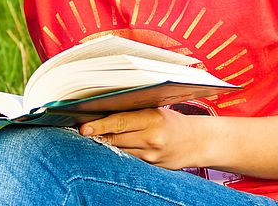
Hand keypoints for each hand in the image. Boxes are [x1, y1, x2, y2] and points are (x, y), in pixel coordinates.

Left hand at [79, 108, 207, 169]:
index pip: (119, 121)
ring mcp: (151, 156)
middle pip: (116, 139)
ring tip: (92, 139)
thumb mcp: (155, 110)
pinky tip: (108, 150)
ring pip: (119, 151)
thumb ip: (133, 111)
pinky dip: (117, 154)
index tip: (84, 128)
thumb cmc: (172, 121)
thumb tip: (104, 110)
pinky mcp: (151, 167)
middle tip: (82, 132)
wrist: (195, 142)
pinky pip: (128, 160)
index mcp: (152, 118)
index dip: (99, 125)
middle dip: (98, 136)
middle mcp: (151, 138)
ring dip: (105, 146)